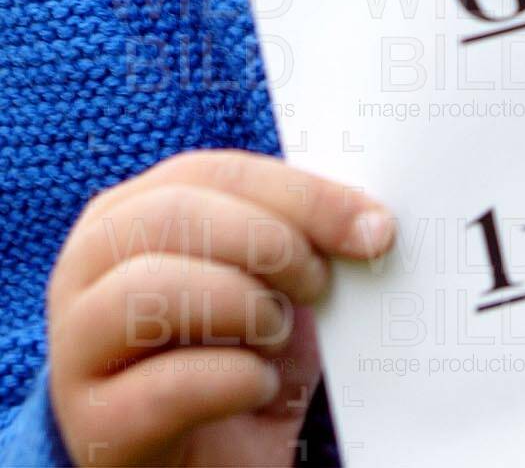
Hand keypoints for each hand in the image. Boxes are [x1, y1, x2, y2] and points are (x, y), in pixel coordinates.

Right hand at [47, 148, 395, 467]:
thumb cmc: (232, 368)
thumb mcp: (269, 294)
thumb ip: (296, 245)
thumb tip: (365, 221)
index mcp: (128, 216)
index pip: (213, 173)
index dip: (300, 193)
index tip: (372, 226)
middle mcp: (86, 272)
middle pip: (173, 214)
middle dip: (266, 241)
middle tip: (316, 283)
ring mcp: (76, 351)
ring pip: (148, 288)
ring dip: (240, 304)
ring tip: (275, 335)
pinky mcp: (92, 428)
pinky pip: (166, 385)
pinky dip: (233, 380)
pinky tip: (258, 386)